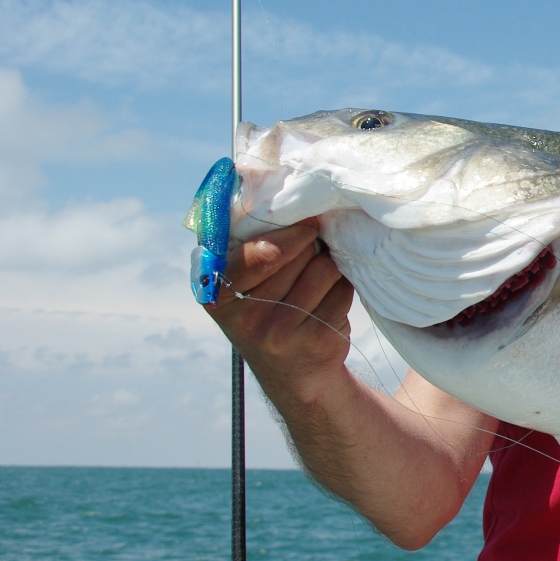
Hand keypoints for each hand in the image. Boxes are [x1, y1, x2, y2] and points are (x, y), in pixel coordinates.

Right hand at [201, 219, 354, 396]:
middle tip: (311, 253)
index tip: (307, 224)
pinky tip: (329, 302)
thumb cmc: (268, 310)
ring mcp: (281, 333)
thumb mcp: (240, 283)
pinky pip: (342, 290)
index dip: (290, 232)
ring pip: (324, 268)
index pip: (259, 253)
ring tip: (318, 279)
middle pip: (297, 252)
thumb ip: (245, 243)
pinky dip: (343, 288)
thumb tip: (273, 186)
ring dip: (329, 265)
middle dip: (310, 246)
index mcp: (216, 294)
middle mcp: (245, 318)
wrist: (295, 374)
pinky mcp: (316, 341)